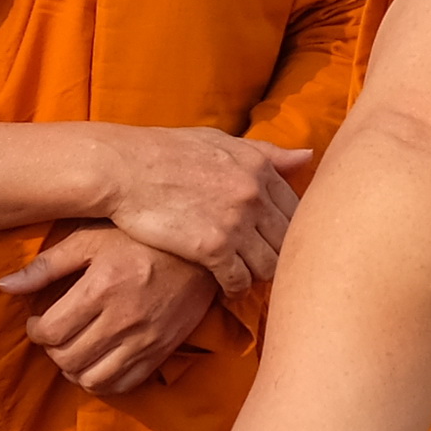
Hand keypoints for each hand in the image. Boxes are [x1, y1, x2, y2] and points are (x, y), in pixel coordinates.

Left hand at [0, 227, 217, 394]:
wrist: (200, 251)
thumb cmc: (139, 239)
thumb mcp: (89, 239)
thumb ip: (46, 266)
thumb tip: (4, 286)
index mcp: (102, 287)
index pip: (52, 332)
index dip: (36, 331)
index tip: (38, 321)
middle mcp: (123, 319)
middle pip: (68, 358)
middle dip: (52, 350)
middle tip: (54, 334)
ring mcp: (145, 340)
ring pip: (93, 379)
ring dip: (74, 370)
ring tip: (73, 350)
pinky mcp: (161, 352)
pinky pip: (124, 385)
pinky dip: (103, 382)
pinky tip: (98, 362)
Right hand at [93, 124, 313, 295]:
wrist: (122, 168)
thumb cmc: (166, 152)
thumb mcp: (219, 141)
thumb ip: (265, 152)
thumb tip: (308, 156)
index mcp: (259, 166)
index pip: (297, 210)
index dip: (287, 231)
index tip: (271, 240)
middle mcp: (254, 193)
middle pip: (288, 241)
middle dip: (276, 255)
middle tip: (260, 264)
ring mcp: (236, 221)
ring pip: (270, 266)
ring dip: (257, 274)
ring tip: (243, 275)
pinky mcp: (213, 247)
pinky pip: (240, 281)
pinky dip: (235, 288)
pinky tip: (225, 287)